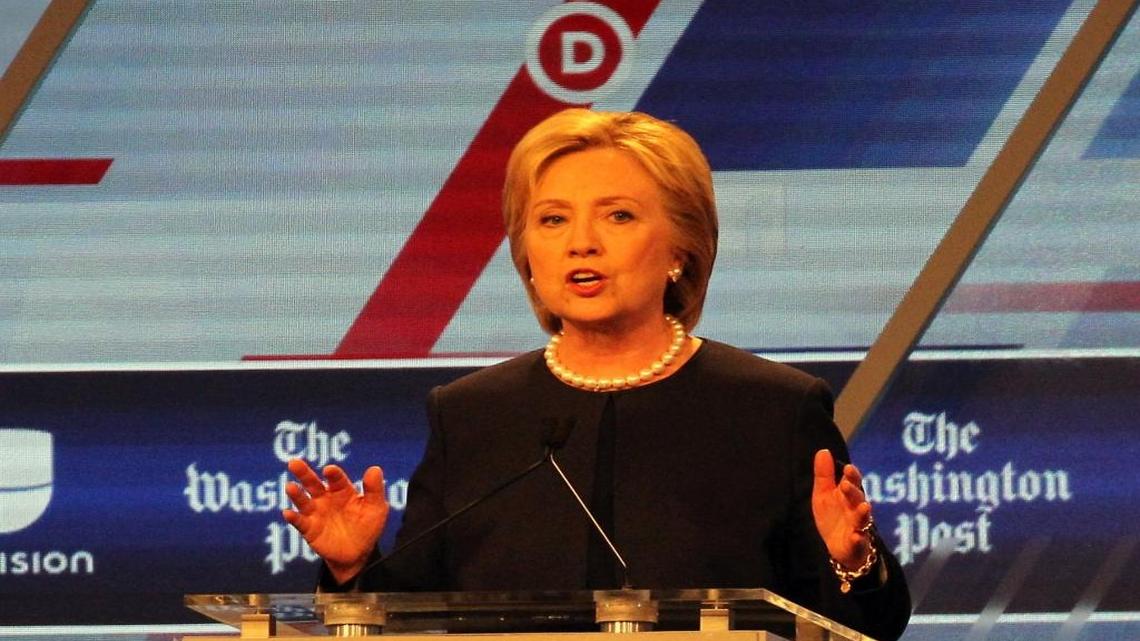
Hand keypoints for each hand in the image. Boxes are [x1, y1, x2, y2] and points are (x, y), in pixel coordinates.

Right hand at [282, 459, 388, 583]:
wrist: (358, 554)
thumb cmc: (367, 527)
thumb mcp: (376, 508)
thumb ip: (375, 490)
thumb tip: (375, 468)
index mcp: (342, 490)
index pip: (336, 478)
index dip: (333, 473)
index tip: (329, 470)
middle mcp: (325, 498)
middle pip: (313, 483)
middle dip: (304, 473)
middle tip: (294, 462)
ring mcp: (316, 513)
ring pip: (303, 500)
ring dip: (296, 494)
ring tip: (290, 487)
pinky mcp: (309, 529)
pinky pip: (300, 522)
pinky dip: (293, 517)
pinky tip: (288, 513)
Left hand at [811, 449, 873, 568]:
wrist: (838, 546)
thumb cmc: (833, 516)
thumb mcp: (823, 494)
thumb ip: (824, 475)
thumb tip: (823, 450)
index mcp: (848, 495)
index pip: (853, 482)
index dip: (852, 475)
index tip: (848, 468)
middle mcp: (855, 509)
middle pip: (858, 498)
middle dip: (854, 492)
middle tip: (847, 485)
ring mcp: (858, 526)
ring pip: (863, 519)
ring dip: (863, 513)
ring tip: (865, 506)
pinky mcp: (856, 543)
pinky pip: (859, 541)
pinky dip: (858, 539)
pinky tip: (856, 536)